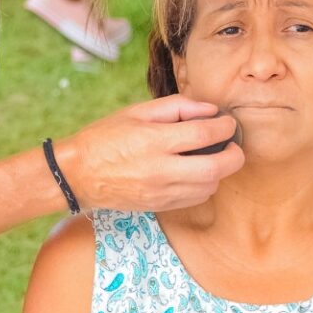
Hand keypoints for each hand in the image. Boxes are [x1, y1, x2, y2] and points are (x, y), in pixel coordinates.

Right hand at [55, 95, 243, 211]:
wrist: (78, 174)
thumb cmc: (106, 137)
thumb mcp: (137, 111)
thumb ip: (176, 107)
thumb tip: (209, 109)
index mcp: (154, 140)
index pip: (204, 134)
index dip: (225, 127)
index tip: (228, 123)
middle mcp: (161, 169)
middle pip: (215, 168)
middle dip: (234, 156)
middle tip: (234, 146)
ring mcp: (161, 191)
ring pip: (209, 187)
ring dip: (219, 172)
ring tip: (213, 157)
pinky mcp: (160, 205)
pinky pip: (195, 199)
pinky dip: (205, 186)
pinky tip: (197, 173)